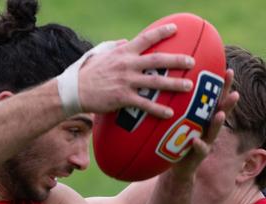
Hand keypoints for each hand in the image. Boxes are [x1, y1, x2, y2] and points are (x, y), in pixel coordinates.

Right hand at [78, 23, 194, 117]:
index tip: (176, 28)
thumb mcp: (100, 54)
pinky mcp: (122, 98)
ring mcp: (126, 82)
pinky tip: (169, 113)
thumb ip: (115, 46)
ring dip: (174, 84)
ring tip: (188, 86)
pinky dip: (158, 109)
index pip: (146, 39)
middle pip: (157, 60)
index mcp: (123, 52)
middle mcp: (127, 65)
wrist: (74, 91)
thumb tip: (127, 40)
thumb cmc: (87, 72)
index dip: (162, 32)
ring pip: (155, 82)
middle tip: (191, 61)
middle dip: (177, 60)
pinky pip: (144, 104)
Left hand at [170, 69, 239, 177]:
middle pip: (220, 113)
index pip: (216, 100)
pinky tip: (196, 141)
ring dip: (217, 123)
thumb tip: (173, 80)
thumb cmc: (179, 139)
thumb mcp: (180, 120)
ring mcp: (205, 142)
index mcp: (204, 118)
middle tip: (235, 92)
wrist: (179, 167)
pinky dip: (199, 145)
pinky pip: (198, 150)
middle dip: (228, 103)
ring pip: (213, 132)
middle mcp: (208, 129)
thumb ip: (180, 105)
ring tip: (220, 115)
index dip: (224, 86)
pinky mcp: (197, 156)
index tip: (229, 70)